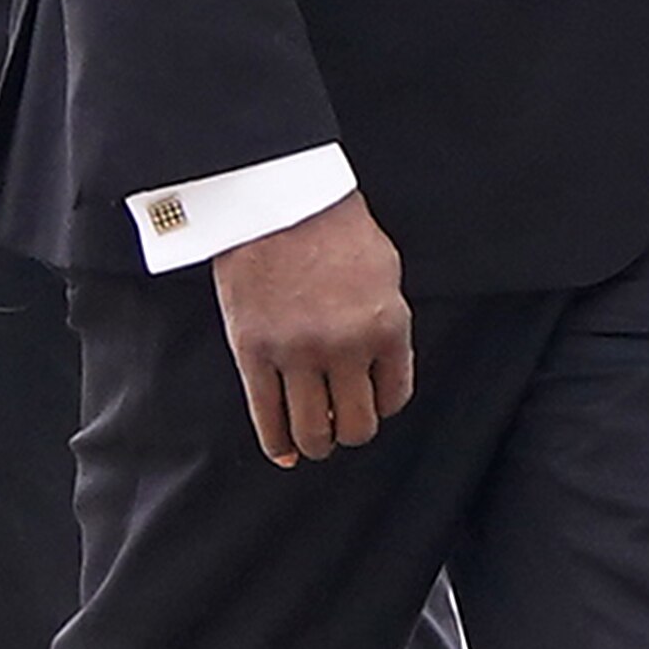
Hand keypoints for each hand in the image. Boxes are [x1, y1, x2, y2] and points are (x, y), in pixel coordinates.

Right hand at [210, 192, 412, 468]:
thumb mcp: (384, 271)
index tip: (369, 400)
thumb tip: (380, 370)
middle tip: (341, 424)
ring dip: (317, 444)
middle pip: (357, 426)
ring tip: (315, 438)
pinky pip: (268, 417)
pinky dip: (277, 444)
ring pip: (313, 432)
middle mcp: (345, 347)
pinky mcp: (254, 352)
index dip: (382, 404)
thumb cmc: (333, 225)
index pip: (394, 397)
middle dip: (351, 430)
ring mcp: (297, 353)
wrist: (275, 197)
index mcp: (386, 326)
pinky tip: (284, 452)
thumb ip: (386, 323)